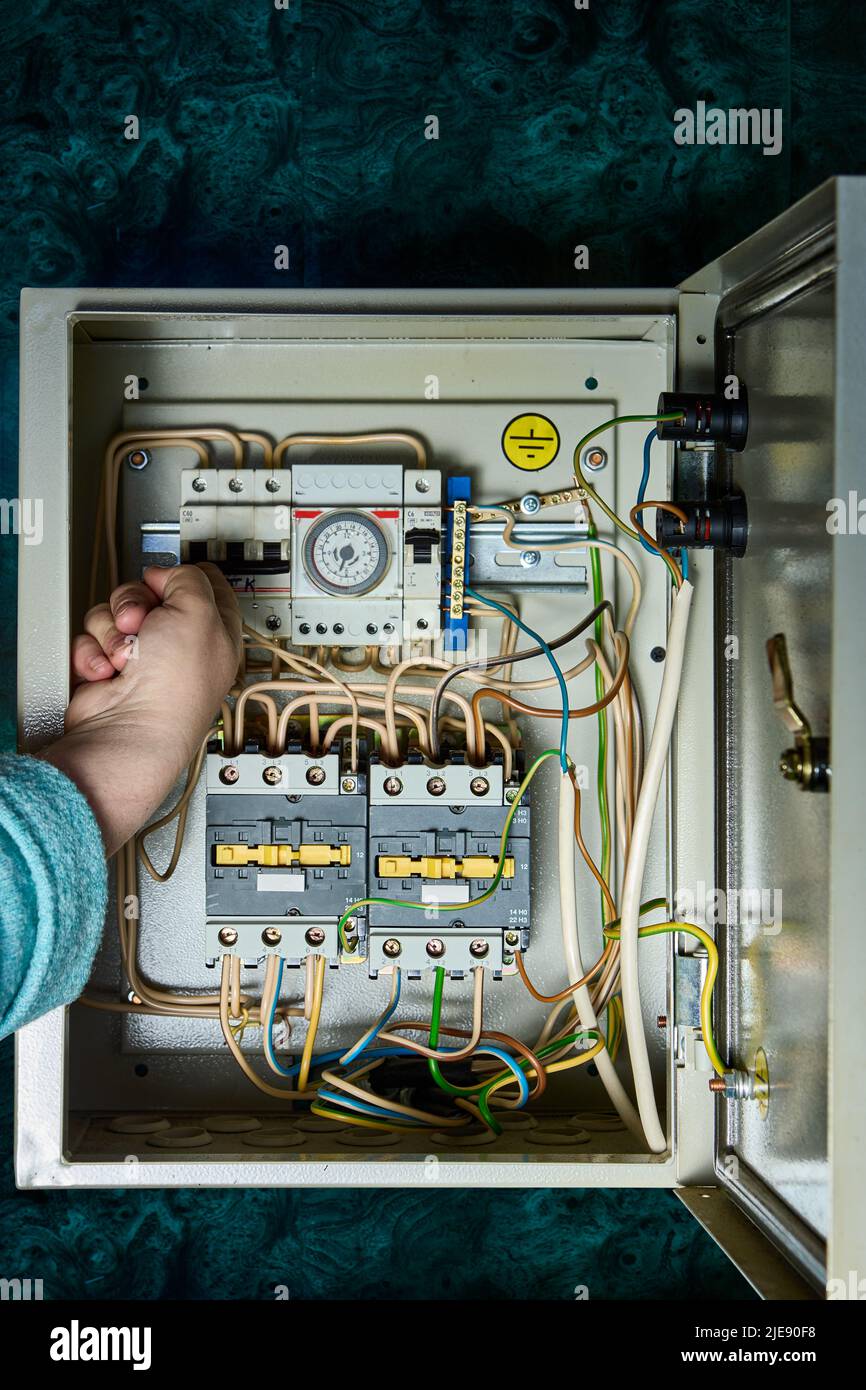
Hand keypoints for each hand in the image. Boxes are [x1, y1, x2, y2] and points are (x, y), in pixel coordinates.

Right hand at [41, 564, 240, 854]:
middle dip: (135, 603)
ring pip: (113, 613)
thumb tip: (166, 574)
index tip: (169, 579)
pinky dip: (93, 653)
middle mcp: (179, 645)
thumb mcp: (198, 610)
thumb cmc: (173, 686)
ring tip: (125, 657)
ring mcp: (142, 658)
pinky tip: (108, 673)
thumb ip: (187, 578)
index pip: (202, 585)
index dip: (182, 576)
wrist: (129, 729)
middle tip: (139, 623)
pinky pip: (91, 638)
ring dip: (112, 631)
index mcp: (213, 631)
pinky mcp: (107, 669)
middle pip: (148, 593)